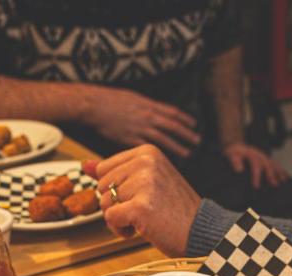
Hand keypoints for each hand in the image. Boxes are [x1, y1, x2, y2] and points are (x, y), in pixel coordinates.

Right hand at [83, 87, 200, 156]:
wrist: (94, 105)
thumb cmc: (110, 100)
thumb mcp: (133, 98)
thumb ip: (146, 106)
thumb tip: (156, 112)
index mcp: (148, 105)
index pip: (172, 112)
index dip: (185, 119)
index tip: (194, 124)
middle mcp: (147, 116)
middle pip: (172, 126)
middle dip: (187, 134)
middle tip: (197, 141)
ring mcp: (139, 128)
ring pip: (164, 139)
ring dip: (177, 146)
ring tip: (188, 153)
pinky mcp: (129, 139)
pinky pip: (147, 148)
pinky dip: (157, 154)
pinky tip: (164, 160)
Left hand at [90, 145, 200, 256]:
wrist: (200, 231)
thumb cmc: (175, 209)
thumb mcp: (146, 182)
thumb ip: (115, 171)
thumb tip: (84, 165)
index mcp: (147, 152)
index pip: (104, 169)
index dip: (117, 189)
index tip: (141, 195)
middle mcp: (145, 162)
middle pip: (102, 186)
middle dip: (117, 204)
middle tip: (145, 209)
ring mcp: (144, 183)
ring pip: (105, 203)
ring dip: (120, 218)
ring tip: (145, 219)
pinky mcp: (141, 206)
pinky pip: (110, 219)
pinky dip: (121, 230)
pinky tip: (142, 228)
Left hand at [223, 142, 285, 188]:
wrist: (236, 145)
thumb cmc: (233, 152)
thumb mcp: (230, 154)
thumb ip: (234, 161)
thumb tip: (239, 169)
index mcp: (251, 154)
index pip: (255, 164)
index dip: (256, 176)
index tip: (256, 186)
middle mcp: (259, 154)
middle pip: (267, 164)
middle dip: (271, 175)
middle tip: (274, 185)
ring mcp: (263, 156)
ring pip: (273, 163)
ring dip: (279, 172)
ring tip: (283, 181)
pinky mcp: (266, 159)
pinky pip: (275, 164)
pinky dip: (280, 170)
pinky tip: (285, 176)